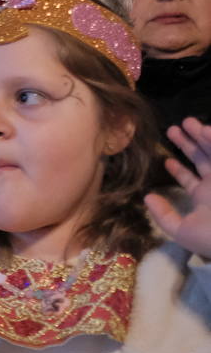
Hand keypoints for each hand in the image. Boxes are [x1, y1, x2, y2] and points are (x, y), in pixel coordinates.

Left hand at [147, 117, 210, 258]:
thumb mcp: (182, 230)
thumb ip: (163, 215)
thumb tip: (147, 198)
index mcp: (204, 197)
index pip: (189, 179)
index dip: (177, 168)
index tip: (165, 159)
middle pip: (202, 159)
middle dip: (187, 143)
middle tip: (172, 128)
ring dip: (202, 136)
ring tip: (186, 122)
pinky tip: (206, 130)